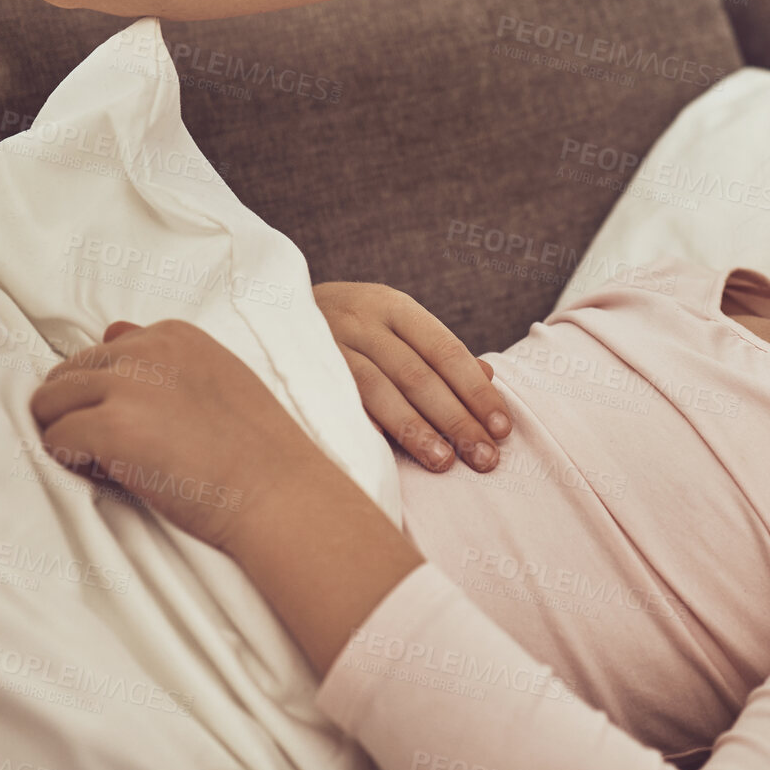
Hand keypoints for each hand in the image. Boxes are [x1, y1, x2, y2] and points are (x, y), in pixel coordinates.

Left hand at [28, 319, 316, 551]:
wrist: (279, 494)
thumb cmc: (256, 449)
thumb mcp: (217, 377)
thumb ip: (163, 356)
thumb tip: (110, 331)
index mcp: (172, 334)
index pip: (101, 354)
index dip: (107, 397)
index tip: (139, 428)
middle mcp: (145, 348)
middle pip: (66, 375)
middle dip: (79, 414)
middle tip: (117, 453)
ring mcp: (127, 385)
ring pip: (48, 404)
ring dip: (68, 436)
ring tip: (110, 465)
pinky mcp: (111, 427)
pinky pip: (54, 440)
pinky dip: (69, 463)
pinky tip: (108, 477)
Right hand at [313, 282, 510, 472]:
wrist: (268, 308)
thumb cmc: (347, 326)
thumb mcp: (392, 325)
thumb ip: (436, 353)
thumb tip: (489, 378)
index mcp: (391, 306)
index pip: (445, 350)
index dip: (476, 391)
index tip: (502, 428)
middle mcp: (360, 319)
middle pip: (418, 374)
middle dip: (456, 419)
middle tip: (485, 457)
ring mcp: (327, 344)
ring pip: (379, 390)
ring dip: (415, 429)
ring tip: (444, 463)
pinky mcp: (302, 370)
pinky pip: (339, 402)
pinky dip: (366, 426)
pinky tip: (389, 453)